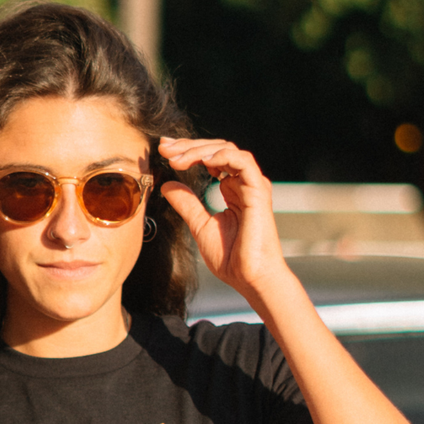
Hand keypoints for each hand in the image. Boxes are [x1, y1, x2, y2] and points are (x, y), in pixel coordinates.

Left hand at [156, 137, 298, 308]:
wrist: (250, 277)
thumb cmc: (232, 258)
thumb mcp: (200, 225)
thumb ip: (187, 204)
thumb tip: (167, 184)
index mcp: (233, 191)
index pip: (211, 159)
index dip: (188, 151)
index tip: (164, 152)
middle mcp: (244, 184)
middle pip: (217, 150)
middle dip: (189, 146)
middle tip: (165, 149)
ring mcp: (253, 186)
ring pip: (228, 150)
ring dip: (201, 150)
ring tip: (178, 159)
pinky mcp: (258, 191)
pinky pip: (243, 162)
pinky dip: (222, 156)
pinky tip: (202, 161)